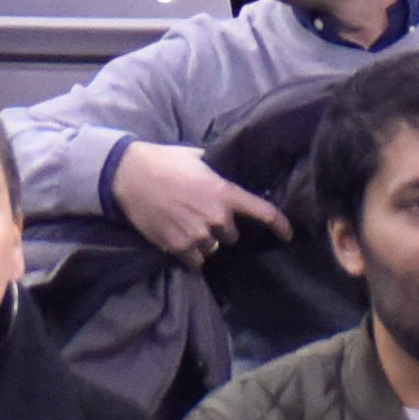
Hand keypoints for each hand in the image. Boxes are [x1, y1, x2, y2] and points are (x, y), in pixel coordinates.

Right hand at [111, 138, 282, 259]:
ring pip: (212, 249)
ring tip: (185, 225)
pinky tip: (178, 239)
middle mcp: (216, 216)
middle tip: (201, 215)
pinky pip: (196, 261)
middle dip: (220, 228)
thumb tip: (230, 169)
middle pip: (231, 235)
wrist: (130, 176)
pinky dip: (190, 254)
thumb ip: (217, 170)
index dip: (279, 224)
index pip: (261, 211)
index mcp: (224, 192)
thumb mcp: (197, 158)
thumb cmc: (164, 161)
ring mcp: (198, 234)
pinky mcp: (179, 247)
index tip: (288, 234)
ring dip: (203, 241)